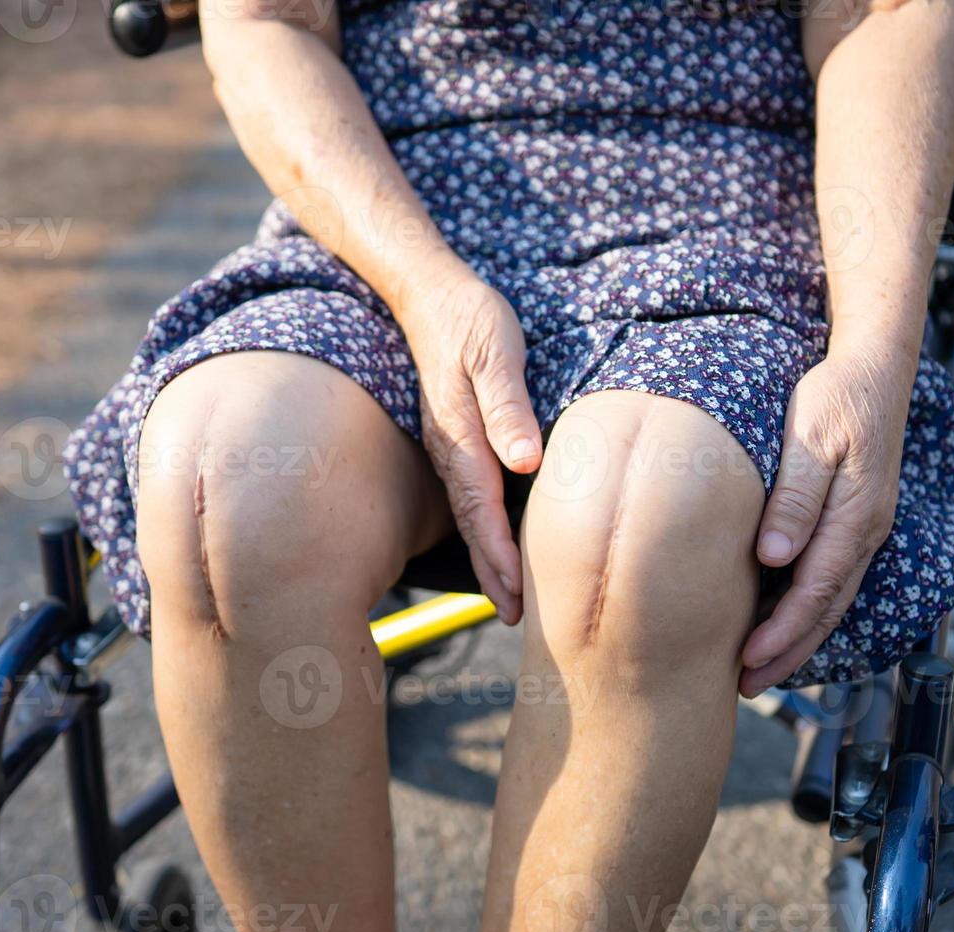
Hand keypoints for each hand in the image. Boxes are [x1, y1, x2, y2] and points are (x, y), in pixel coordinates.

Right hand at [399, 269, 542, 622]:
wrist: (428, 292)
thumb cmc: (470, 317)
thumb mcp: (495, 350)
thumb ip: (507, 406)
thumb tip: (525, 463)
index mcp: (460, 435)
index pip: (481, 508)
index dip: (499, 554)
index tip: (517, 595)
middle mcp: (450, 448)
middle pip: (471, 522)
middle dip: (493, 572)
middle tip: (516, 617)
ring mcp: (448, 445)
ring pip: (468, 512)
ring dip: (487, 555)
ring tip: (508, 595)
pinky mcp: (454, 437)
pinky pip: (468, 493)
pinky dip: (482, 527)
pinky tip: (495, 541)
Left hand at [738, 345, 914, 696]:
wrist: (871, 369)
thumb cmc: (833, 397)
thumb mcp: (809, 437)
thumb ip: (794, 497)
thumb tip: (775, 557)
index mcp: (856, 517)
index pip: (815, 591)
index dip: (782, 632)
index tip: (747, 661)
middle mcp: (865, 531)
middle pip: (825, 608)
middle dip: (787, 653)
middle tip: (746, 687)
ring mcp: (862, 528)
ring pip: (829, 598)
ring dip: (795, 638)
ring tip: (757, 670)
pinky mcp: (852, 520)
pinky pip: (829, 577)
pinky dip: (804, 608)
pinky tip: (775, 621)